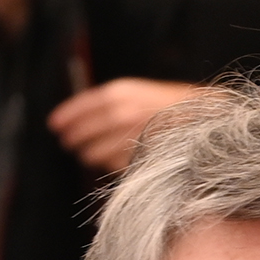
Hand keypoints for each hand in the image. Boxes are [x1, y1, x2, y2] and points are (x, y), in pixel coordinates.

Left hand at [47, 78, 199, 171]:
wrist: (205, 118)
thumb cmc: (172, 106)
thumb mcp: (139, 93)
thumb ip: (111, 103)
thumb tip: (81, 119)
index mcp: (119, 93)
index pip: (81, 106)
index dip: (65, 116)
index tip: (53, 124)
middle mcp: (121, 113)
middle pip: (83, 133)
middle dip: (74, 140)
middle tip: (68, 143)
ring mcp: (129, 137)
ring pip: (94, 154)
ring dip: (90, 155)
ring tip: (89, 154)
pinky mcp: (138, 158)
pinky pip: (113, 167)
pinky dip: (109, 165)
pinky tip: (112, 160)